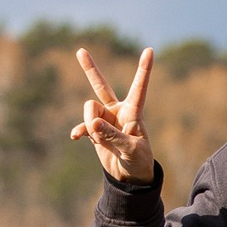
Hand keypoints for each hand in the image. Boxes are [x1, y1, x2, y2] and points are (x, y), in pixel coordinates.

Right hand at [70, 48, 155, 182]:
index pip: (139, 86)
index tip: (150, 50)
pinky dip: (80, 130)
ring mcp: (104, 120)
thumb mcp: (130, 149)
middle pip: (101, 86)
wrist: (130, 177)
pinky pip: (82, 126)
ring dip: (90, 122)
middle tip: (80, 51)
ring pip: (88, 109)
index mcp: (133, 111)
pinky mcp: (94, 131)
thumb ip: (112, 135)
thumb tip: (92, 123)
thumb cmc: (139, 161)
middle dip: (90, 69)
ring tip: (98, 138)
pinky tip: (76, 137)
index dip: (144, 69)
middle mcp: (117, 111)